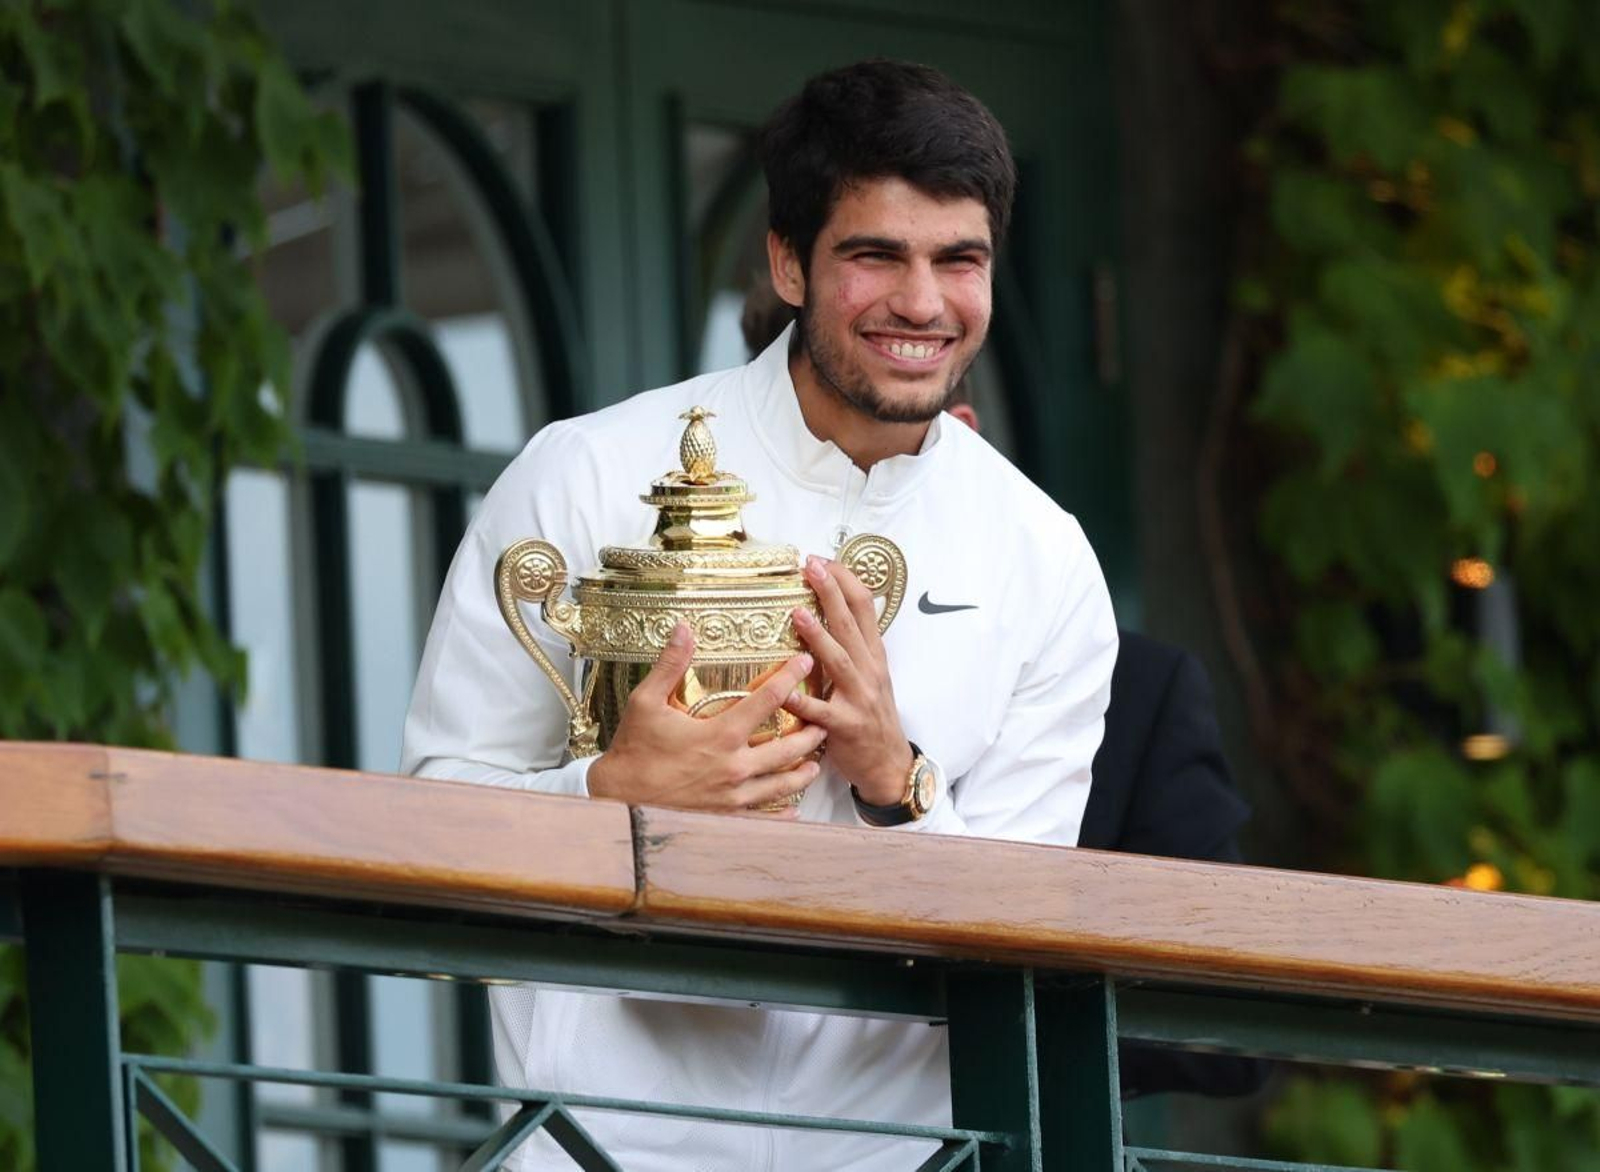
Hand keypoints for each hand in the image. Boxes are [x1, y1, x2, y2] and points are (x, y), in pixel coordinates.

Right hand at [586, 623, 826, 813]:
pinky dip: (782, 814)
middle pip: (788, 747)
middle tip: (825, 720)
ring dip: (803, 771)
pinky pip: (763, 817)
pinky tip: (794, 809)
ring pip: (782, 783)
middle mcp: (734, 766)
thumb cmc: (633, 750)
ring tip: (816, 762)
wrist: (618, 799)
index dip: (790, 676)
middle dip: (811, 731)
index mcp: (720, 734)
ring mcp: (732, 795)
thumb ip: (670, 664)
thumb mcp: (646, 701)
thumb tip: (684, 629)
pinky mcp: (725, 816)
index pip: (768, 699)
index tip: (805, 662)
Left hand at [782, 556, 912, 804]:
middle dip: (832, 593)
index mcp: (873, 655)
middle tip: (812, 566)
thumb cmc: (872, 715)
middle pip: (851, 624)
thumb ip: (854, 644)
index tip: (823, 560)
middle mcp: (869, 671)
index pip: (864, 607)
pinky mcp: (845, 726)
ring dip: (819, 636)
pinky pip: (820, 711)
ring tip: (798, 613)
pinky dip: (802, 700)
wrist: (888, 763)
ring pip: (838, 661)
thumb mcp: (872, 674)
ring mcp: (859, 698)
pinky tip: (783, 689)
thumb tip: (836, 607)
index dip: (845, 581)